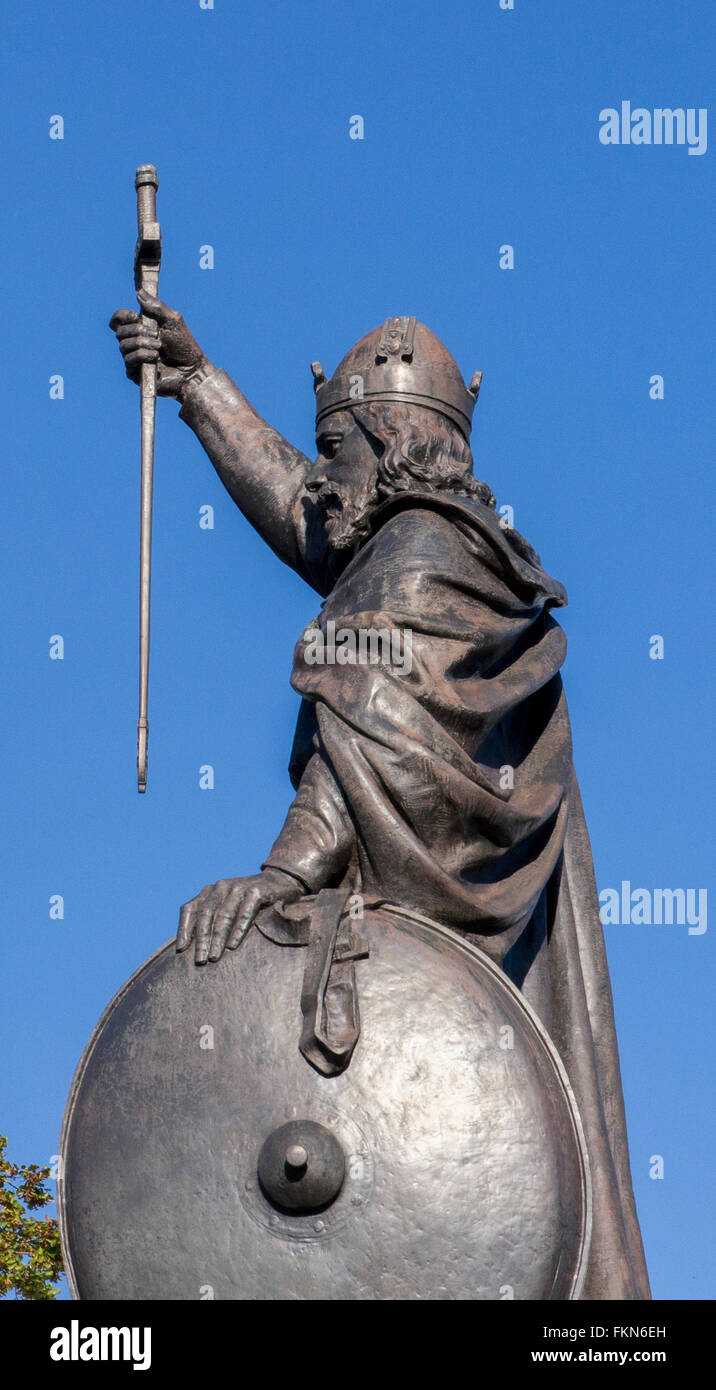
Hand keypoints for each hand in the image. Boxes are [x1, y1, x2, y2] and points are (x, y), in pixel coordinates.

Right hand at [108, 292, 209, 398]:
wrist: (192, 370)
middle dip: (137, 330)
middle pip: (120, 332)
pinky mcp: (135, 374)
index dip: (121, 316)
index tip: (135, 316)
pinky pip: (129, 360)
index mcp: (140, 329)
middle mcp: (134, 343)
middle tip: (156, 334)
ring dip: (142, 343)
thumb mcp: (173, 321)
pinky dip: (142, 355)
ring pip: (123, 346)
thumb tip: (139, 293)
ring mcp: (134, 359)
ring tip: (159, 346)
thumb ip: (157, 307)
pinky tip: (155, 356)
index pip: (118, 320)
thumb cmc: (185, 346)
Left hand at [176, 867, 305, 963]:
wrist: (281, 882)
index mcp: (209, 891)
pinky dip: (238, 929)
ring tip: (214, 957)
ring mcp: (238, 887)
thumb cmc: (250, 902)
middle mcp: (221, 887)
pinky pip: (245, 912)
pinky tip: (233, 945)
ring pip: (224, 914)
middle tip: (200, 960)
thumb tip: (195, 948)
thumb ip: (213, 919)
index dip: (184, 929)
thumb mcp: (228, 907)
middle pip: (206, 914)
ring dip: (217, 937)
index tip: (181, 949)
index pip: (190, 909)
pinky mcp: (256, 891)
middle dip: (202, 939)